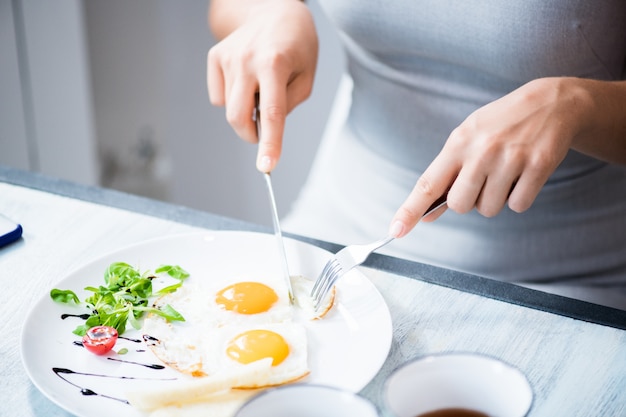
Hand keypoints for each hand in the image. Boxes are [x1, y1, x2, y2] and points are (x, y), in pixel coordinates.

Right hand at [207, 0, 317, 171]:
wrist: (274, 10)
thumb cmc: (296, 45)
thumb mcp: (306, 76)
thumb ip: (288, 105)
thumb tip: (263, 126)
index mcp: (275, 63)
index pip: (272, 113)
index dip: (270, 144)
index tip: (267, 166)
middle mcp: (247, 59)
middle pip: (239, 117)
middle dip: (251, 135)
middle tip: (262, 132)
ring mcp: (227, 57)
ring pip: (229, 109)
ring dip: (246, 110)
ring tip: (261, 87)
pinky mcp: (215, 56)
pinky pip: (218, 96)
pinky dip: (232, 98)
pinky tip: (245, 79)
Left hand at [389, 77, 587, 237]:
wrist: (552, 102)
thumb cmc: (500, 124)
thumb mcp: (467, 139)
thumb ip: (446, 176)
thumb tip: (427, 214)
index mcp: (458, 143)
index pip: (428, 184)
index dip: (410, 210)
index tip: (396, 230)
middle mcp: (481, 151)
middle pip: (460, 205)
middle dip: (469, 201)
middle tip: (482, 180)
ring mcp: (510, 158)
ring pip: (489, 209)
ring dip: (496, 199)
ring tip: (505, 172)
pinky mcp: (538, 166)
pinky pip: (518, 205)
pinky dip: (519, 197)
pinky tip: (523, 175)